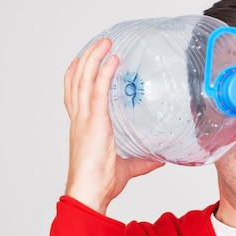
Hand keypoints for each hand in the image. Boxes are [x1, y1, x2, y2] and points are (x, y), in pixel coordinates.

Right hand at [63, 38, 163, 213]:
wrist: (90, 192)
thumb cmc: (101, 183)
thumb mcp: (127, 168)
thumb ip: (143, 161)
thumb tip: (160, 159)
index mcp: (83, 128)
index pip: (75, 96)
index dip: (75, 77)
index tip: (80, 62)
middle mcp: (80, 120)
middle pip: (77, 81)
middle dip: (87, 59)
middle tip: (99, 44)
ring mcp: (85, 119)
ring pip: (84, 80)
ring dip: (95, 58)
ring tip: (105, 43)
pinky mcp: (94, 122)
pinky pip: (98, 91)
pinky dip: (104, 73)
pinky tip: (113, 60)